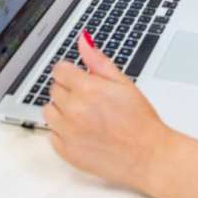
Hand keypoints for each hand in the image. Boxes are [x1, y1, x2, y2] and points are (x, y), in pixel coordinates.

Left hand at [45, 33, 172, 191]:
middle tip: (89, 98)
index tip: (77, 77)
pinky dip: (61, 131)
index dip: (69, 71)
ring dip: (61, 109)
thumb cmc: (140, 121)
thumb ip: (98, 61)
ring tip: (83, 115)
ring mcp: (68, 133)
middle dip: (68, 89)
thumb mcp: (123, 83)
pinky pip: (51, 135)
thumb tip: (83, 41)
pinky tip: (81, 131)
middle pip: (54, 89)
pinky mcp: (67, 153)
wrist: (148, 156)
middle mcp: (74, 110)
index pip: (59, 70)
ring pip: (49, 111)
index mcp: (88, 89)